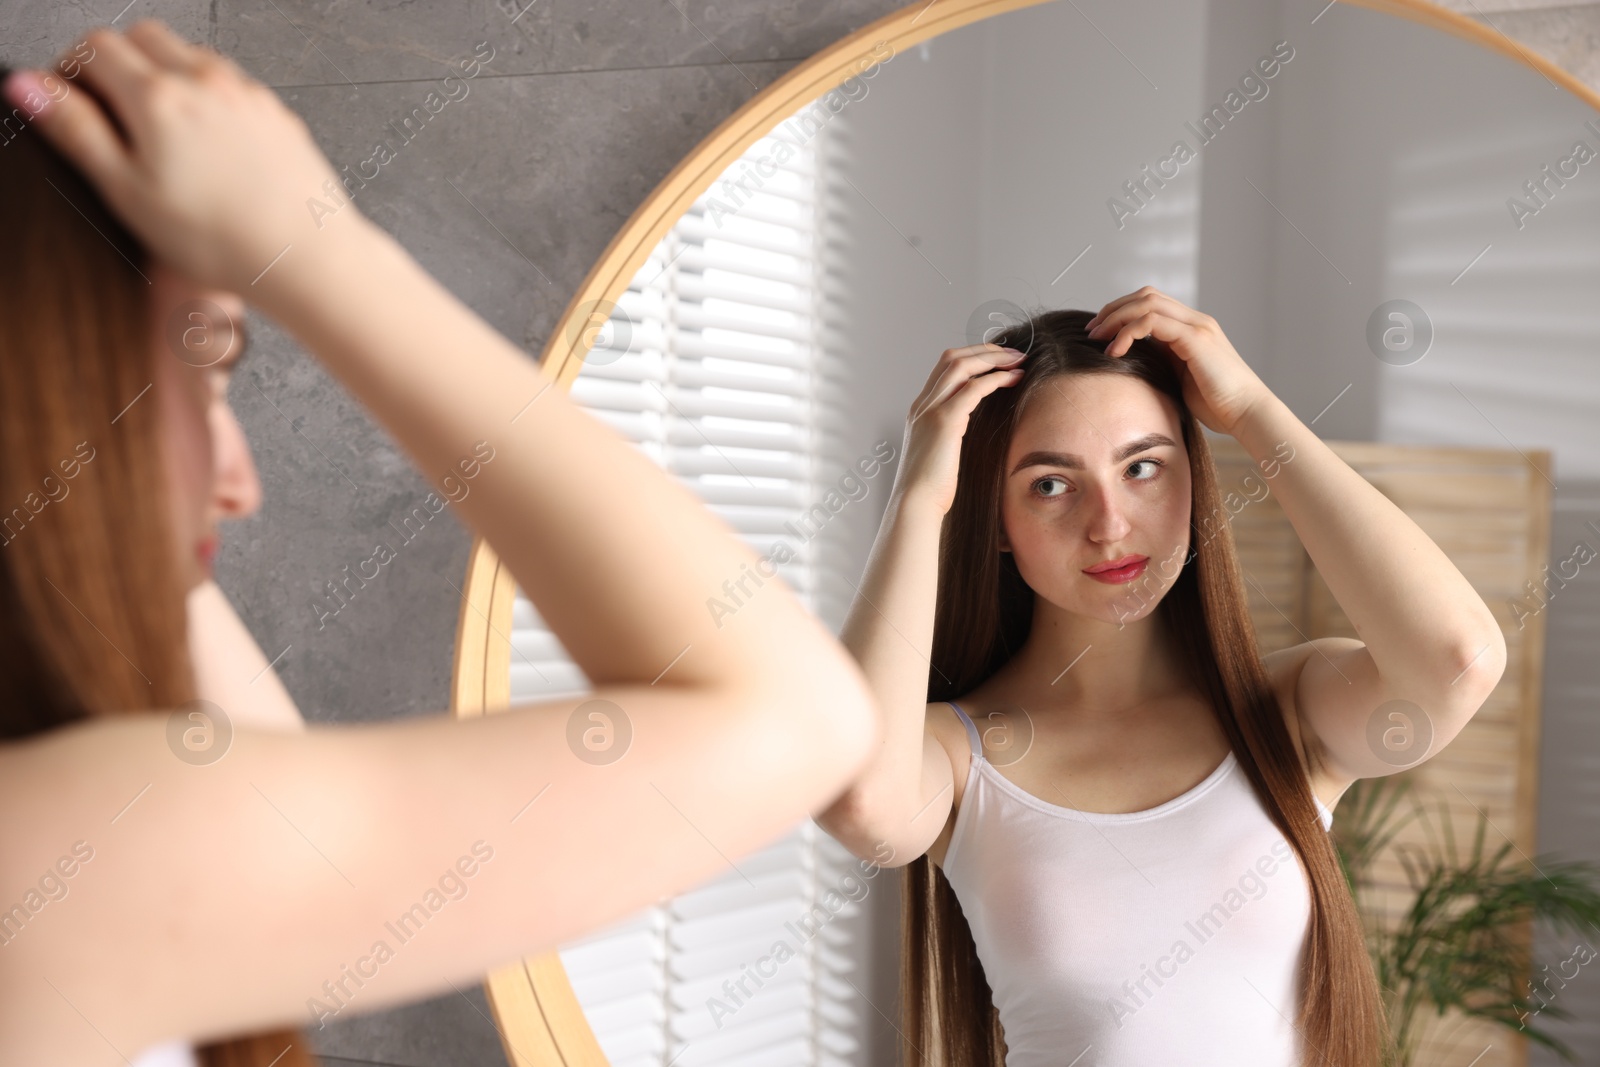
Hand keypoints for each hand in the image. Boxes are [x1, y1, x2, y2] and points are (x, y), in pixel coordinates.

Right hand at [1, 20, 363, 296]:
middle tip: (111, 111)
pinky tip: (209, 148)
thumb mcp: (127, 191)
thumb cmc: (222, 240)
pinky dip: (208, 99)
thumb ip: (77, 131)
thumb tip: (30, 87)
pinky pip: (232, 86)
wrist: (306, 259)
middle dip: (117, 62)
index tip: (70, 101)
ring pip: (191, 57)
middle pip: (143, 37)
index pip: (95, 46)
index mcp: (159, 97)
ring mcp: (248, 95)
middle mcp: (207, 82)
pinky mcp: (278, 115)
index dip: (72, 70)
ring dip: (165, 77)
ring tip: (162, 136)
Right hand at [893, 343, 1026, 515]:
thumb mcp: (938, 455)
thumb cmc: (929, 489)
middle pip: (952, 358)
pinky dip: (996, 378)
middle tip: (1013, 353)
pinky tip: (1014, 379)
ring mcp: (931, 410)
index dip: (972, 358)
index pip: (944, 370)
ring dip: (993, 358)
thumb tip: (968, 435)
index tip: (997, 360)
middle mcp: (923, 404)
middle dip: (984, 350)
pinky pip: (974, 388)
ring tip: (1018, 360)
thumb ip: (949, 437)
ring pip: (961, 365)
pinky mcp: (945, 421)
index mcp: (920, 412)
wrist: (915, 504)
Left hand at [1084, 286, 1268, 436]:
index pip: (1150, 302)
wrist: (1247, 414)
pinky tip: (1115, 351)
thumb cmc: (1216, 404)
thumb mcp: (1180, 378)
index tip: (1098, 332)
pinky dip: (1128, 332)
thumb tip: (1131, 358)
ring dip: (1115, 318)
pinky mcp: (1196, 338)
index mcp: (1191, 328)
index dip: (1120, 312)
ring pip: (1146, 303)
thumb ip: (1162, 361)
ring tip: (1098, 339)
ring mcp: (1197, 327)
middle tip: (1091, 331)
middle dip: (1112, 310)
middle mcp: (1195, 321)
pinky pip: (1152, 322)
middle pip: (1145, 295)